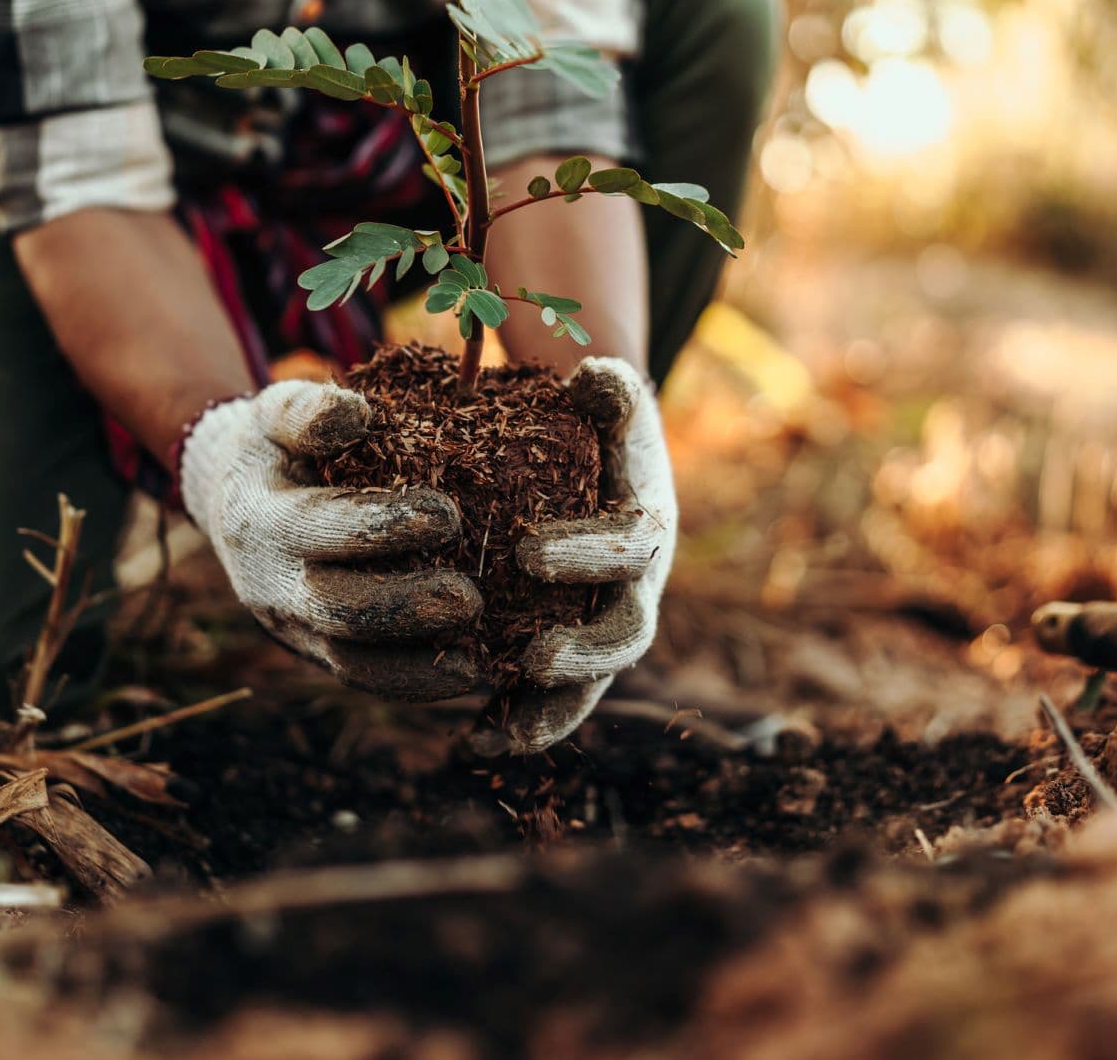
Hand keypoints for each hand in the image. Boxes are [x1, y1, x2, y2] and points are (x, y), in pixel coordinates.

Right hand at [179, 381, 481, 699]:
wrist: (230, 500)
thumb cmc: (273, 448)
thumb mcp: (276, 412)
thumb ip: (308, 409)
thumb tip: (356, 416)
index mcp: (260, 519)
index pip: (320, 528)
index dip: (381, 527)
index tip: (446, 517)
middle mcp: (268, 584)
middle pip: (335, 609)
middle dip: (405, 607)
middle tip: (469, 599)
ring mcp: (289, 627)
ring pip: (350, 662)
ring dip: (415, 664)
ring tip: (476, 655)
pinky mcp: (313, 652)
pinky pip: (363, 678)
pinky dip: (415, 683)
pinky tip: (470, 672)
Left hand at [475, 357, 676, 752]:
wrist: (597, 455)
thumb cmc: (593, 423)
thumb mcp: (603, 397)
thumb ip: (607, 388)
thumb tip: (595, 373)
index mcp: (646, 527)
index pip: (630, 548)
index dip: (587, 554)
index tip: (530, 554)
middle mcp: (636, 587)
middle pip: (627, 634)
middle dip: (585, 652)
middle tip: (534, 657)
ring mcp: (605, 624)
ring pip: (592, 683)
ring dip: (553, 710)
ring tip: (503, 730)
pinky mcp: (572, 648)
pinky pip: (553, 698)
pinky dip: (519, 723)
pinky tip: (470, 741)